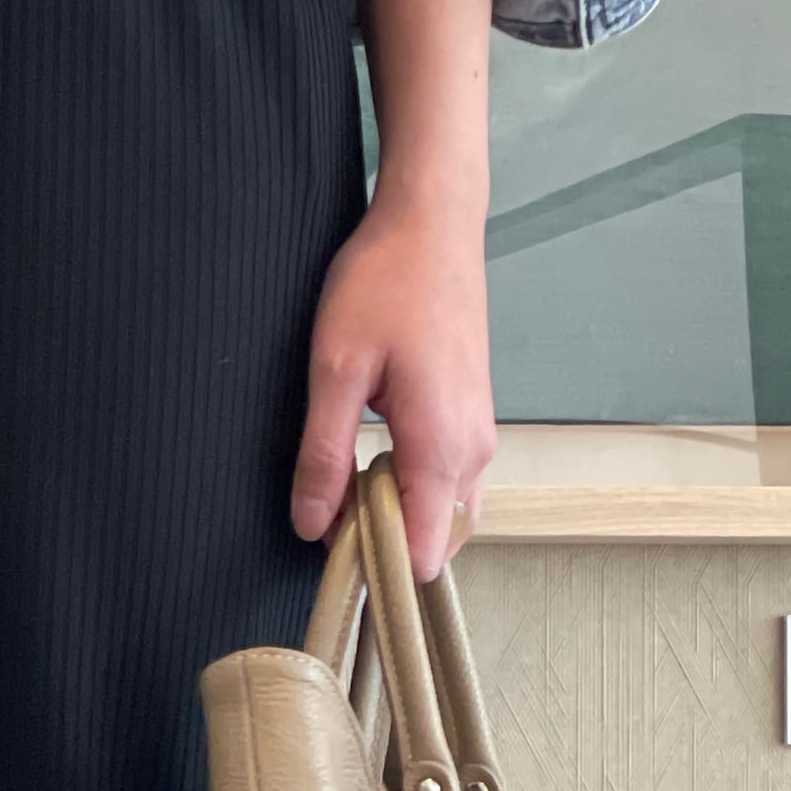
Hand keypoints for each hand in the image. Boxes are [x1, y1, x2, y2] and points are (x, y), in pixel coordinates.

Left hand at [290, 188, 495, 580]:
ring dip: (398, 514)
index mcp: (441, 447)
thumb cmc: (385, 283)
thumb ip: (323, 456)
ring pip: (446, 511)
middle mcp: (473, 451)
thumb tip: (311, 525)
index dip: (378, 567)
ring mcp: (480, 433)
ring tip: (345, 482)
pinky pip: (449, 479)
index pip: (426, 554)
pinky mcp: (473, 415)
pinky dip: (412, 487)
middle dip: (386, 544)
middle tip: (328, 513)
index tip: (332, 555)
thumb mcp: (334, 370)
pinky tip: (369, 456)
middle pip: (439, 541)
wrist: (433, 223)